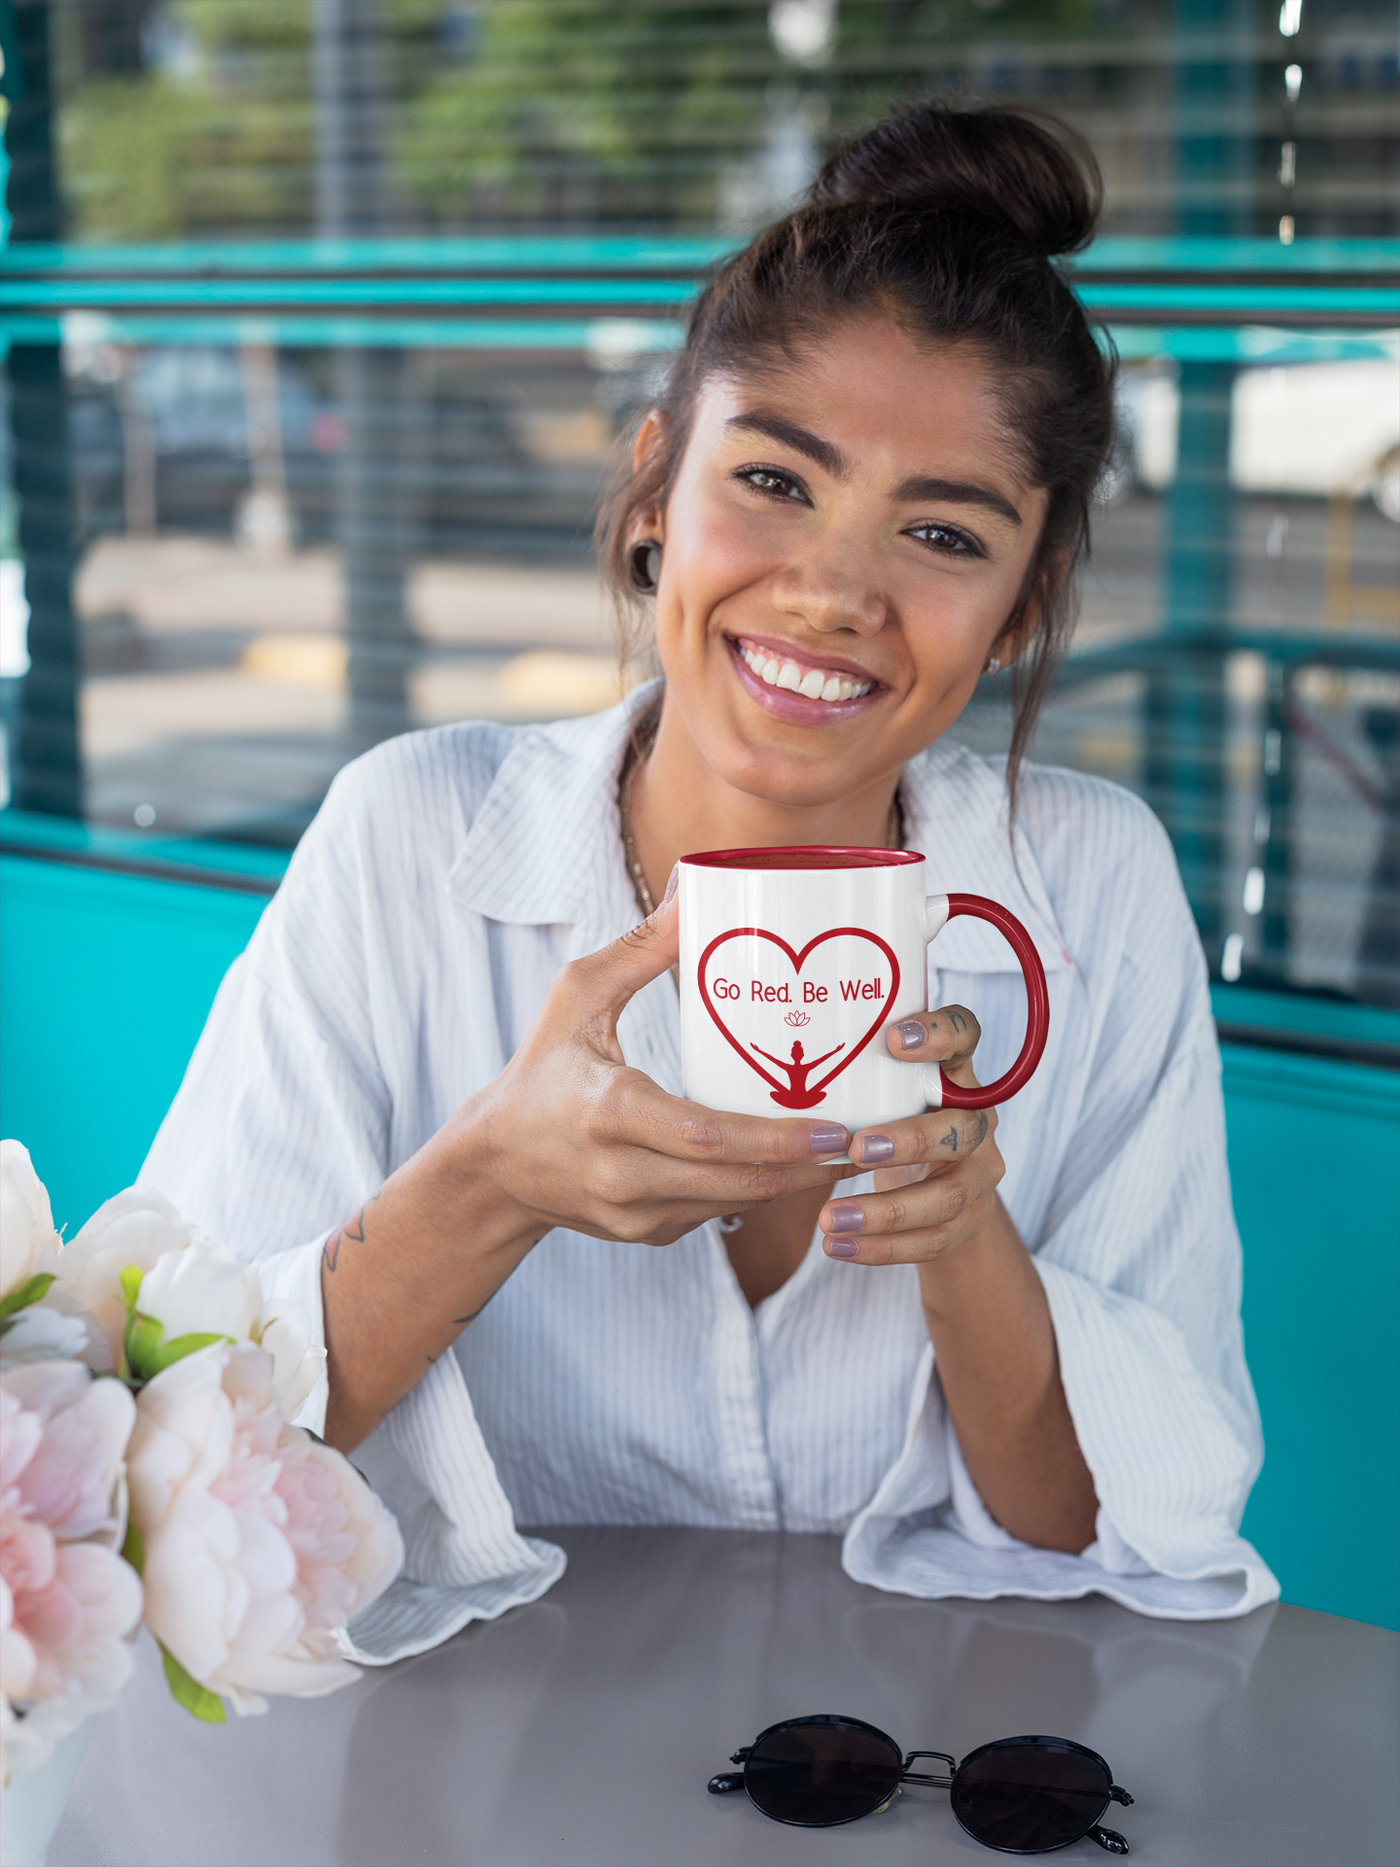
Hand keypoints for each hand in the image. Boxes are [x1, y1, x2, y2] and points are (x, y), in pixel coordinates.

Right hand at [323, 890, 853, 1450]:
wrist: (494, 1165)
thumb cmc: (540, 1069)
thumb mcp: (576, 998)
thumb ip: (641, 949)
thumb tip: (697, 888)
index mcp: (609, 1113)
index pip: (708, 1139)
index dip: (778, 1140)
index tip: (835, 1126)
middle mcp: (623, 1175)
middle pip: (738, 1183)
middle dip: (810, 1165)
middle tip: (869, 1137)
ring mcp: (636, 1215)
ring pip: (736, 1204)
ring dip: (795, 1181)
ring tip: (851, 1148)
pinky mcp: (646, 1234)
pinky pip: (717, 1213)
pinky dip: (758, 1189)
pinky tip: (796, 1163)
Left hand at [816, 1006, 1004, 1262]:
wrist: (938, 1183)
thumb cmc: (891, 1117)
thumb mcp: (882, 1089)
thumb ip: (856, 1075)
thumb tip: (777, 1055)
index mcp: (956, 1071)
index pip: (965, 1034)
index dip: (939, 1034)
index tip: (892, 1040)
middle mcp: (978, 1118)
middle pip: (961, 1129)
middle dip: (909, 1141)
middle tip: (856, 1149)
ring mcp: (981, 1171)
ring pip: (947, 1197)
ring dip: (885, 1213)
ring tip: (828, 1220)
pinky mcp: (972, 1218)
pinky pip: (932, 1240)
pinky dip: (883, 1248)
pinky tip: (839, 1248)